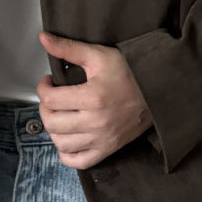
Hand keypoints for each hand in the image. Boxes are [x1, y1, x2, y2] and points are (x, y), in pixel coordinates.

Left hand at [36, 30, 152, 168]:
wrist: (158, 90)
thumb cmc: (129, 71)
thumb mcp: (99, 55)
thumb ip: (68, 48)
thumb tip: (43, 39)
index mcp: (92, 97)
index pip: (50, 99)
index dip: (43, 88)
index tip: (49, 82)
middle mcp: (96, 122)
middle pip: (51, 123)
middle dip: (45, 108)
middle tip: (52, 98)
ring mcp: (102, 139)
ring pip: (61, 143)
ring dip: (53, 129)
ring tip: (59, 115)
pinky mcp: (108, 149)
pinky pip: (79, 162)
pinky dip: (66, 154)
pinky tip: (67, 138)